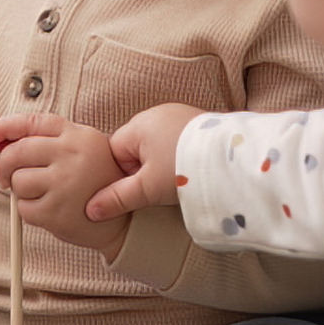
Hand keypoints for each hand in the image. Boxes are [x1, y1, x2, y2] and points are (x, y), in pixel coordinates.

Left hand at [0, 112, 128, 256]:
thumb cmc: (97, 183)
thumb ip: (48, 141)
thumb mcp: (84, 150)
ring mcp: (65, 184)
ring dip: (21, 191)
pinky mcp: (57, 212)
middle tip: (5, 176)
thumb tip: (0, 141)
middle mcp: (72, 156)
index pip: (31, 122)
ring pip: (17, 181)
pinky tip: (48, 210)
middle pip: (16, 152)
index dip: (4, 126)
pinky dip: (28, 211)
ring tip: (42, 194)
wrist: (125, 222)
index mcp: (78, 136)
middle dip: (4, 165)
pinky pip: (23, 208)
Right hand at [87, 102, 208, 222]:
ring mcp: (180, 115)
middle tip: (158, 190)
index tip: (138, 192)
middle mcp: (156, 113)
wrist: (234, 159)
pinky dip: (179, 156)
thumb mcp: (147, 188)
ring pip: (157, 146)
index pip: (113, 152)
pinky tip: (189, 170)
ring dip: (162, 165)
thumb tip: (89, 211)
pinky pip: (177, 141)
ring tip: (177, 181)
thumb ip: (116, 198)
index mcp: (138, 124)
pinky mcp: (199, 123)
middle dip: (143, 171)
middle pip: (135, 148)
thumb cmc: (184, 169)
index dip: (121, 176)